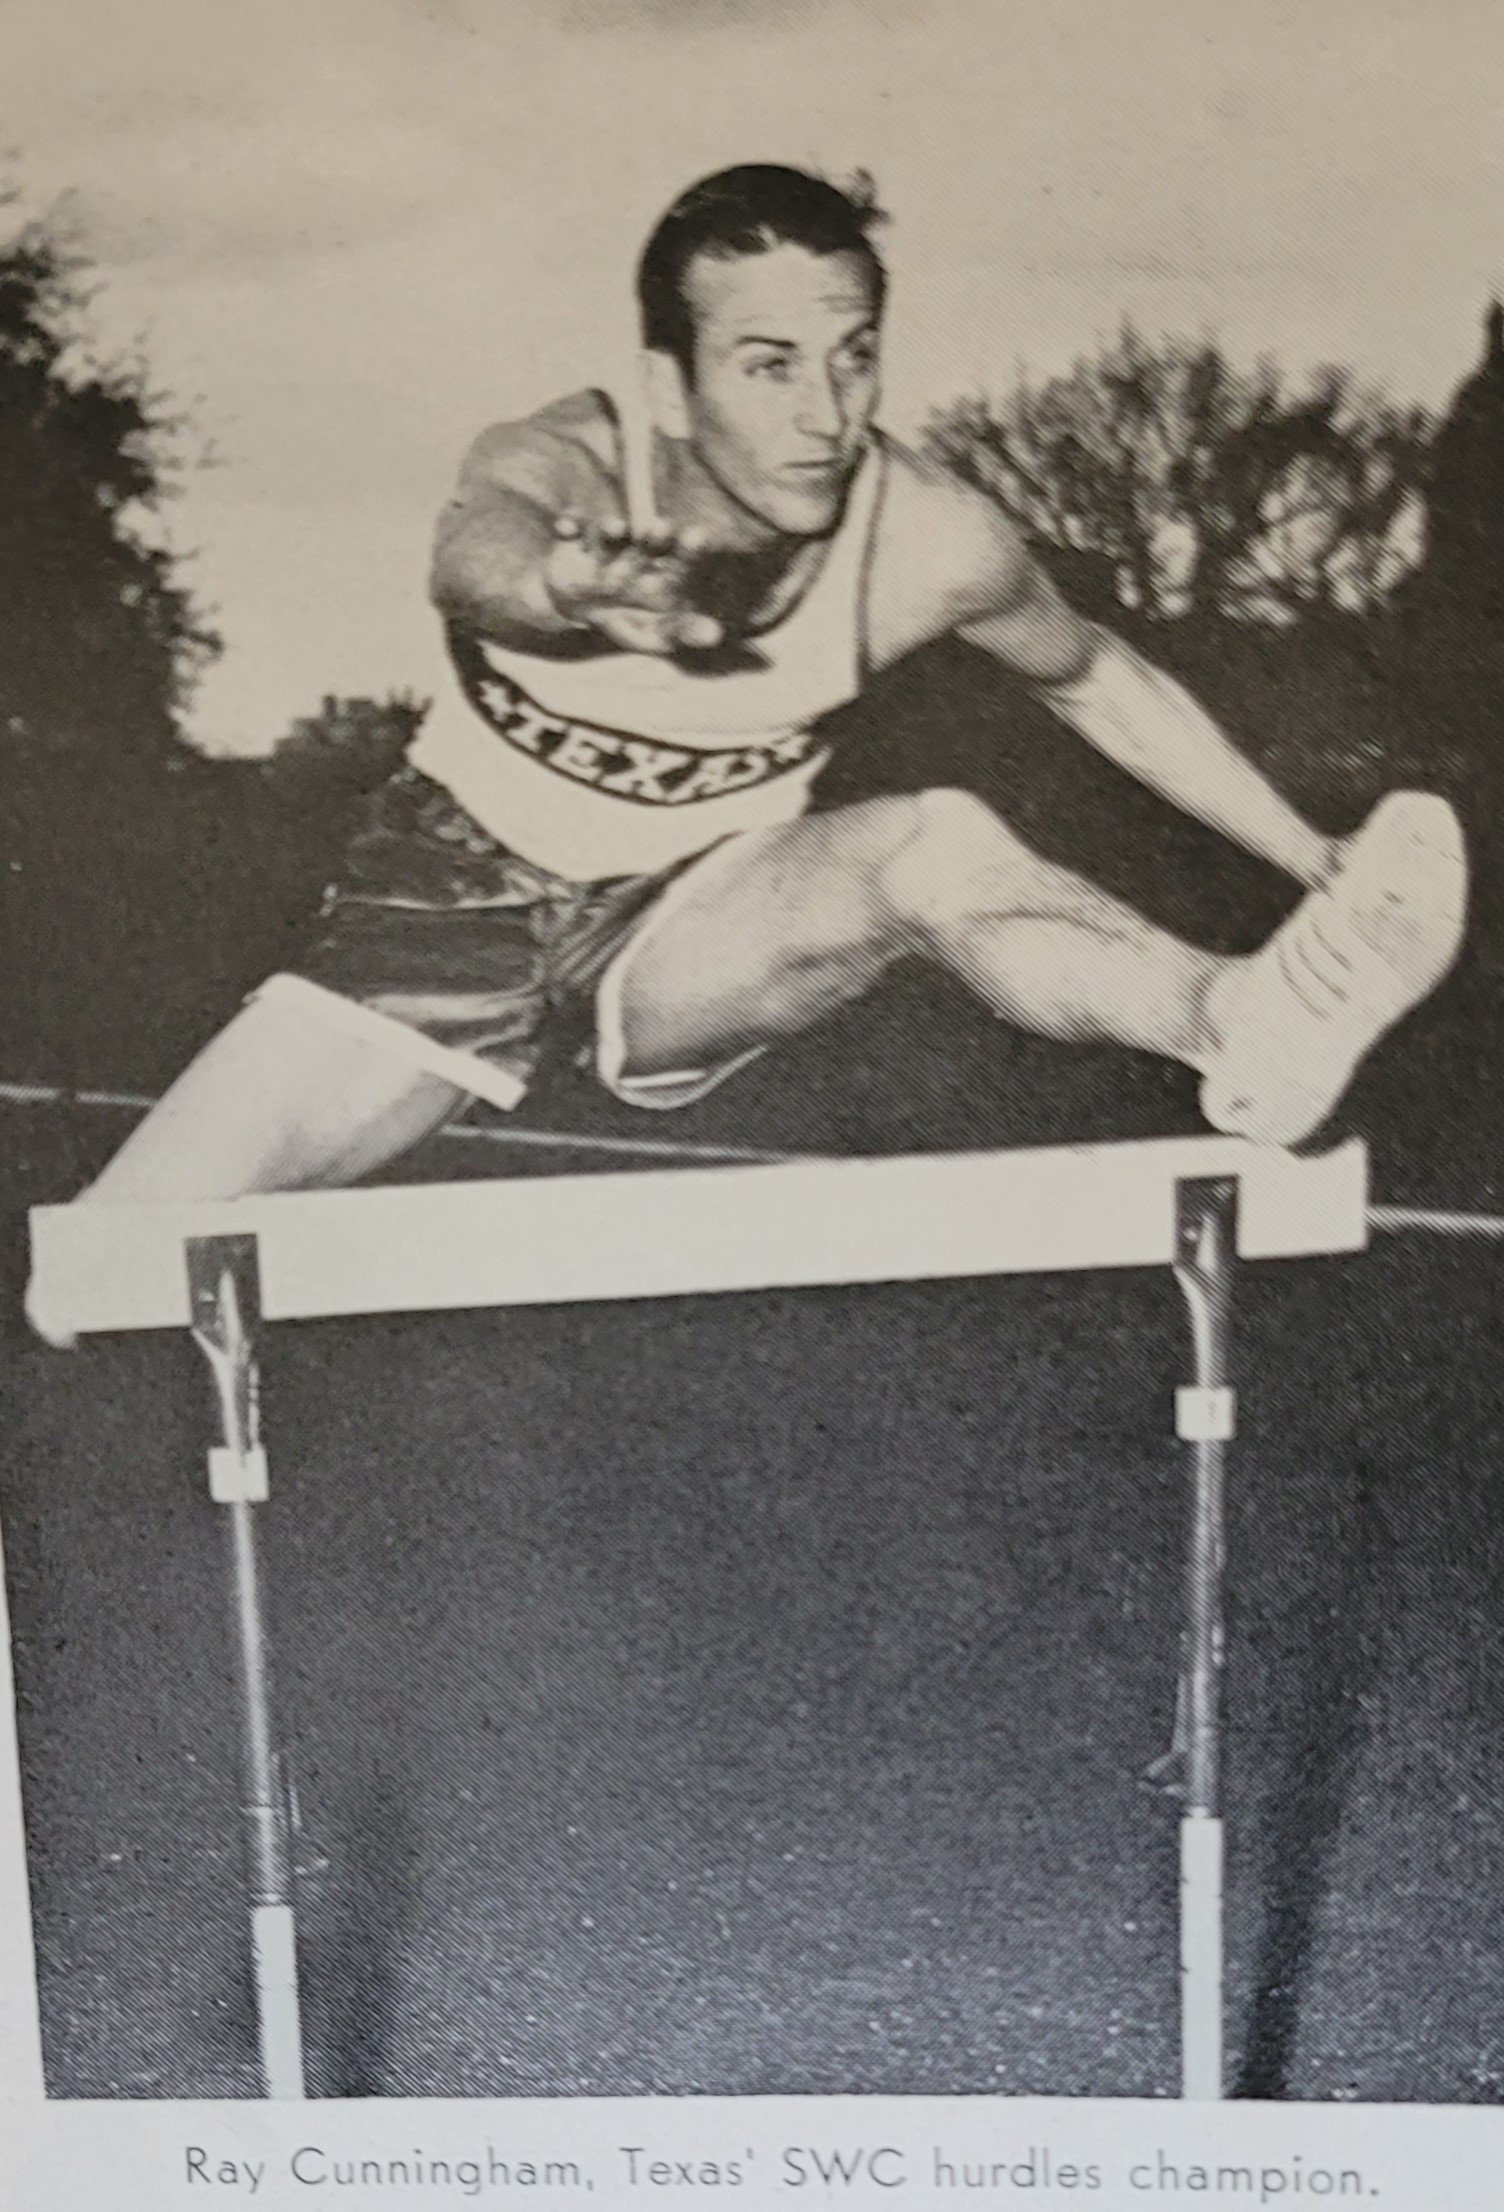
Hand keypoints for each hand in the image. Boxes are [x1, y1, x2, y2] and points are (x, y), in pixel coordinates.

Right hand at [542, 511, 722, 654]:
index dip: (687, 550)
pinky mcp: (570, 546)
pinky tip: (568, 527)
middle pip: (646, 544)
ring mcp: (601, 549)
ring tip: (615, 528)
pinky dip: (567, 527)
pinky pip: (567, 532)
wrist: (577, 607)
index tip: (697, 535)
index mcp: (658, 571)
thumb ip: (684, 631)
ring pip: (608, 537)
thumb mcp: (655, 632)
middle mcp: (633, 554)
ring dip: (611, 531)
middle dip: (652, 538)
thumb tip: (715, 634)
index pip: (677, 560)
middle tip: (661, 527)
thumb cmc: (626, 616)